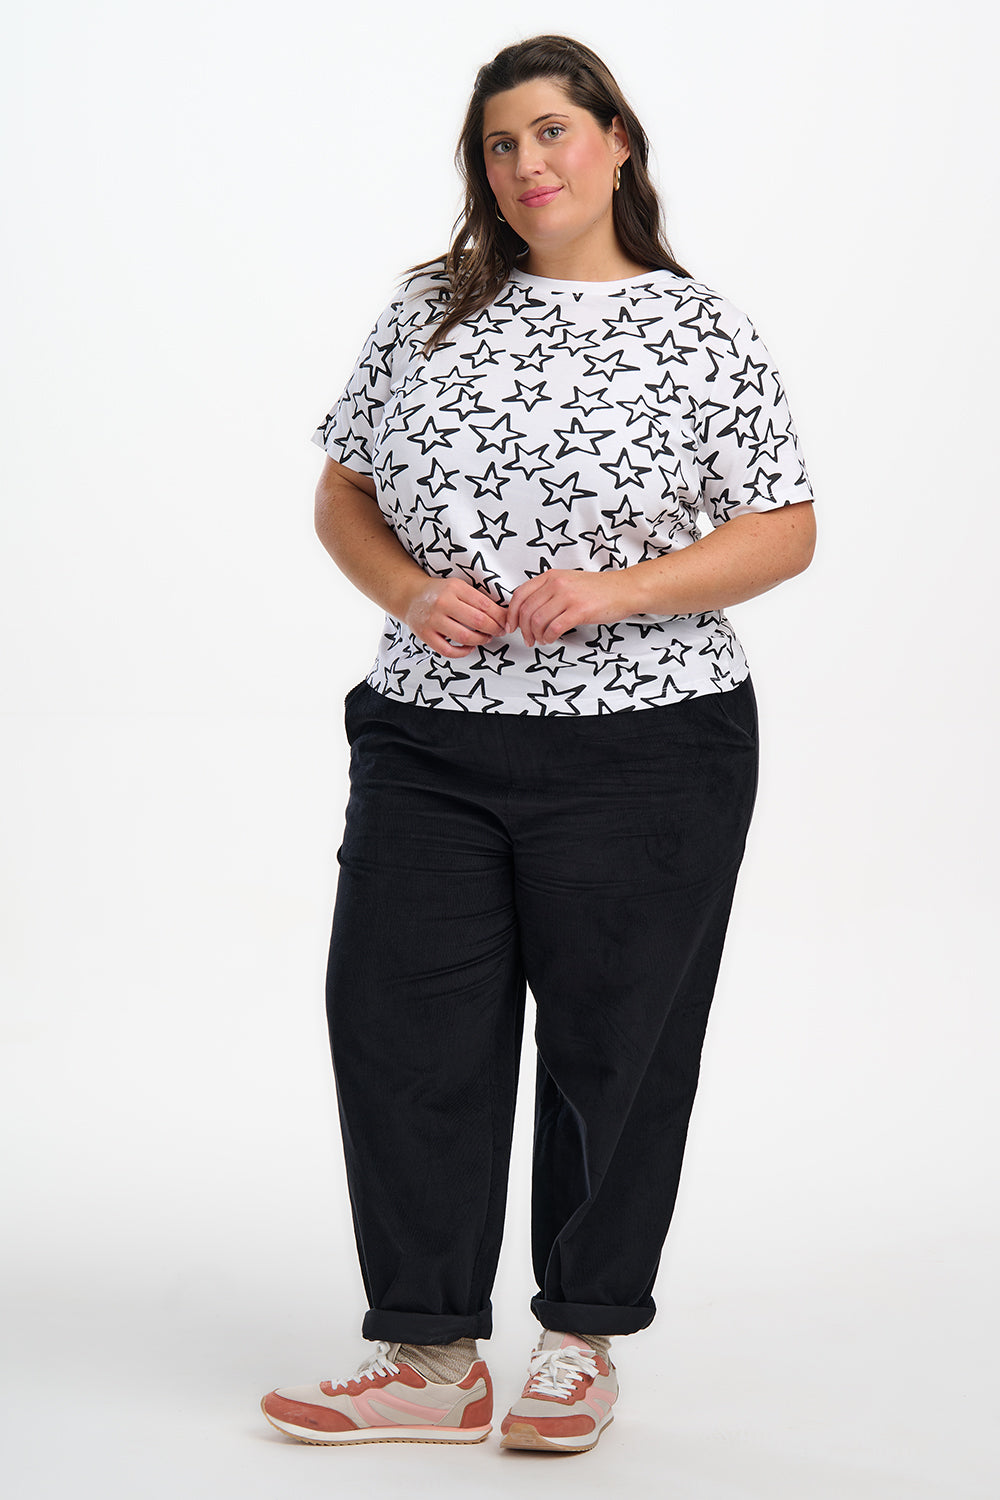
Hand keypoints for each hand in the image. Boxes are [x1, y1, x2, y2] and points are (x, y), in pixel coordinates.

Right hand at [403, 576, 508, 657]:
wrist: (411, 596)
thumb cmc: (438, 593)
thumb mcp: (457, 587)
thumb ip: (476, 598)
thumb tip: (502, 614)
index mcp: (454, 588)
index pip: (484, 604)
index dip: (500, 616)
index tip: (506, 622)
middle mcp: (443, 603)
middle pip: (477, 620)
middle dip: (494, 629)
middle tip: (499, 632)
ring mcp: (432, 620)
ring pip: (464, 636)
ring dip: (480, 640)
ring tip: (485, 638)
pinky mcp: (425, 634)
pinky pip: (448, 650)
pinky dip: (462, 651)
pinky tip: (469, 647)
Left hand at [506, 569, 634, 647]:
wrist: (624, 589)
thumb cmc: (597, 589)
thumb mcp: (567, 582)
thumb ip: (547, 592)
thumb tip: (527, 612)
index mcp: (551, 576)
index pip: (520, 594)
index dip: (511, 613)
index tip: (511, 626)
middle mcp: (557, 583)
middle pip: (527, 610)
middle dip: (523, 629)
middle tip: (528, 639)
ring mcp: (568, 596)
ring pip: (538, 620)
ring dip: (536, 635)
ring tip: (541, 640)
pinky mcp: (580, 610)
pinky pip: (554, 628)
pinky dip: (548, 637)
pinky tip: (551, 639)